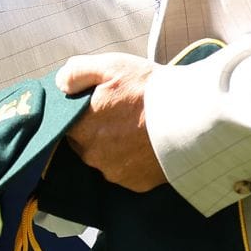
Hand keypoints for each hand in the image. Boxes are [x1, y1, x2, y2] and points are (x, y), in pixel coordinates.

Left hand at [56, 52, 167, 192]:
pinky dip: (133, 160)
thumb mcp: (110, 66)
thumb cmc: (148, 89)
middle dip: (97, 128)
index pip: (66, 122)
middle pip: (85, 141)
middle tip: (120, 112)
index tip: (97, 104)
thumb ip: (76, 72)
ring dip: (114, 146)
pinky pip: (126, 171)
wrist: (190, 117)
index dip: (81, 112)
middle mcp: (92, 155)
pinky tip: (147, 144)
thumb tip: (60, 84)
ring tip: (136, 128)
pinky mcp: (135, 184)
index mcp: (81, 127)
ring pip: (105, 157)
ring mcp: (114, 172)